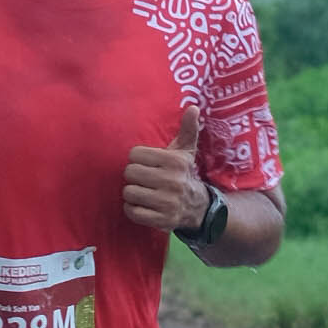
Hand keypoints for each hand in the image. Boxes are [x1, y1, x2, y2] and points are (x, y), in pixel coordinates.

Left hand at [122, 103, 212, 241]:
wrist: (198, 207)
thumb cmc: (183, 174)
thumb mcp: (186, 151)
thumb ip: (188, 129)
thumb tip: (193, 107)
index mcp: (174, 161)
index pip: (135, 154)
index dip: (138, 159)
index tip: (147, 164)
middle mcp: (172, 181)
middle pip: (130, 173)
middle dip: (134, 176)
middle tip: (143, 179)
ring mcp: (166, 202)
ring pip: (129, 192)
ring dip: (132, 193)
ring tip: (143, 192)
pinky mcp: (161, 219)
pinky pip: (132, 212)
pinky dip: (132, 209)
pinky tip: (141, 206)